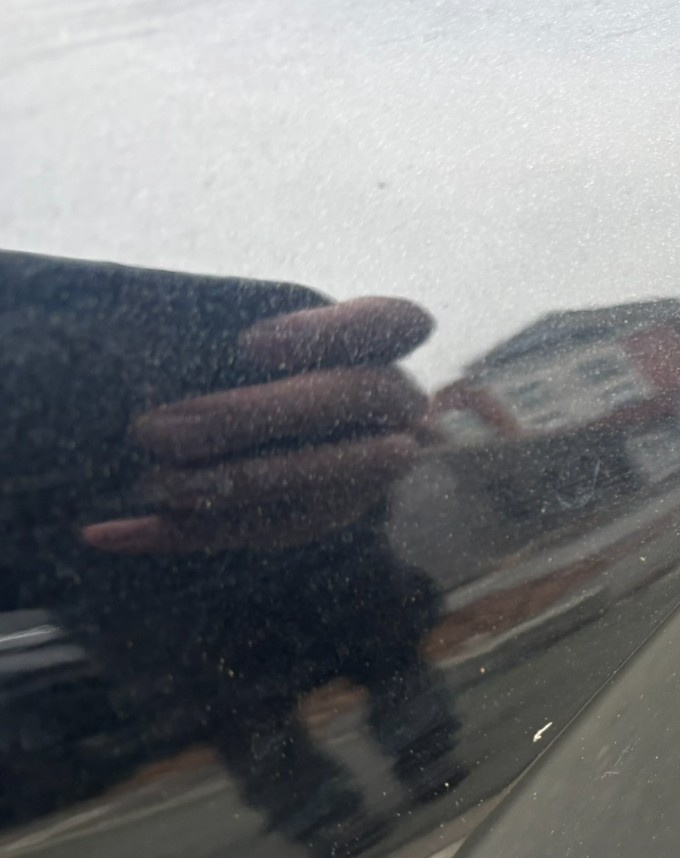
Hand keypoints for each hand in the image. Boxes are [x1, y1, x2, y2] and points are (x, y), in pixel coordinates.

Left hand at [82, 297, 433, 553]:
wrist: (272, 431)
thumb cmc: (255, 364)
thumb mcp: (247, 329)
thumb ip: (226, 324)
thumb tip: (163, 339)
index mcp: (376, 350)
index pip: (395, 322)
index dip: (333, 333)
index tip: (253, 344)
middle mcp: (388, 413)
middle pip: (344, 403)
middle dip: (251, 417)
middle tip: (158, 429)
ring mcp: (361, 476)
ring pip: (310, 485)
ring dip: (227, 486)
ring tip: (151, 483)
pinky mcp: (311, 521)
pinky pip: (250, 532)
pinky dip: (173, 535)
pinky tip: (107, 533)